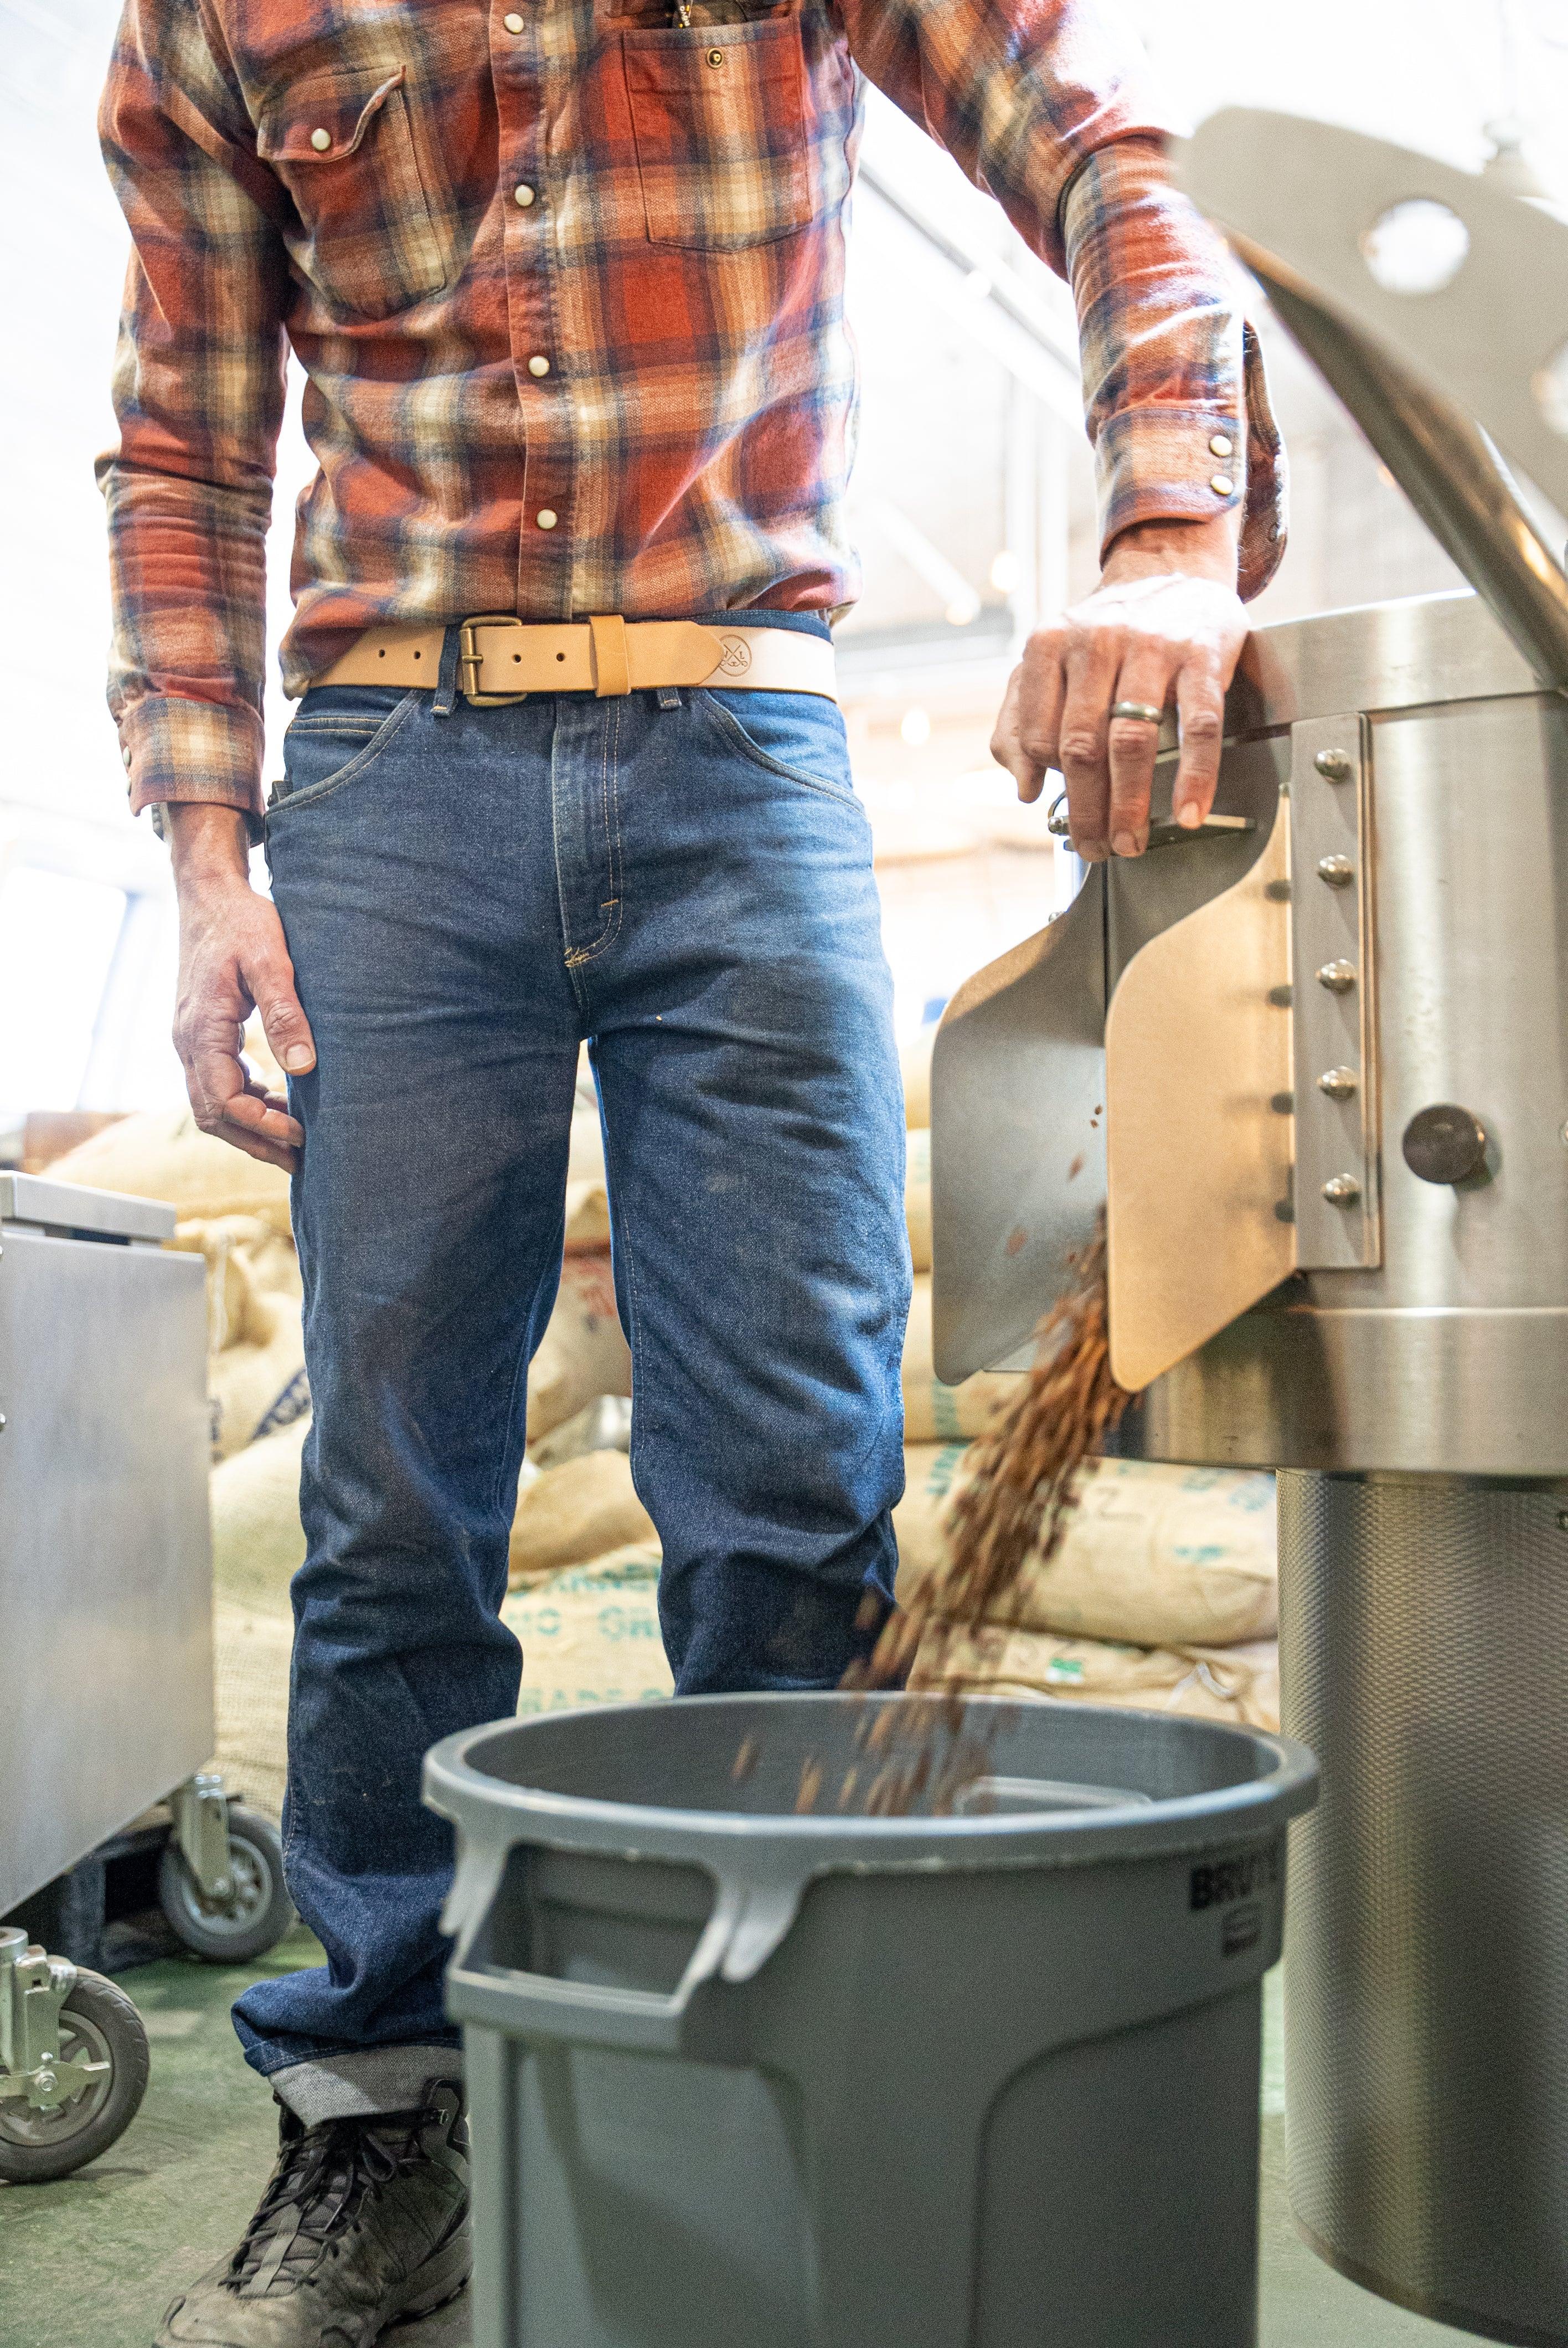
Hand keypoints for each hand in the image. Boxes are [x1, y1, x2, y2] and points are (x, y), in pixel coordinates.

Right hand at [165, 804, 315, 1172]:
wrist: (211, 892)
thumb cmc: (242, 921)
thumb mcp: (270, 960)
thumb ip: (285, 1012)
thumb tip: (304, 1067)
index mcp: (200, 1030)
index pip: (222, 1101)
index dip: (261, 1126)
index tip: (302, 1136)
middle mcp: (188, 1042)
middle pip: (212, 1114)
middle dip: (254, 1141)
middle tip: (300, 1160)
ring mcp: (192, 1039)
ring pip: (212, 1104)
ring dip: (250, 1126)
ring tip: (295, 1142)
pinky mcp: (203, 1033)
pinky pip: (218, 1082)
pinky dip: (247, 1102)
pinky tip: (280, 1104)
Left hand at [990, 514, 1248, 860]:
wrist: (1172, 571)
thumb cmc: (1107, 632)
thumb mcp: (1051, 662)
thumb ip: (1021, 719)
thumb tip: (1022, 786)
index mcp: (1049, 645)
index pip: (1040, 734)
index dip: (1050, 781)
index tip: (1062, 812)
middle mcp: (1096, 641)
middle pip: (1082, 746)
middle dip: (1087, 810)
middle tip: (1096, 848)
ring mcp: (1152, 646)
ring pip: (1132, 740)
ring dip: (1130, 804)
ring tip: (1130, 842)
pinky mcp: (1202, 653)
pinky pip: (1197, 725)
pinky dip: (1194, 775)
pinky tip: (1189, 811)